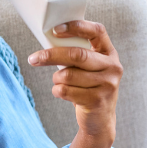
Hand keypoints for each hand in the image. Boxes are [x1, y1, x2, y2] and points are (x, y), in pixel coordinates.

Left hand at [28, 20, 121, 141]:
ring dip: (56, 79)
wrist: (100, 120)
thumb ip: (77, 54)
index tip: (55, 29)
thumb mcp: (89, 68)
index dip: (77, 27)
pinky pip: (66, 91)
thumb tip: (49, 40)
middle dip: (51, 55)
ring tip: (58, 82)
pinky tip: (62, 93)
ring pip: (68, 75)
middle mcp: (112, 67)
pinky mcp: (97, 100)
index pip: (97, 31)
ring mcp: (107, 84)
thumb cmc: (88, 87)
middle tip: (34, 58)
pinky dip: (57, 91)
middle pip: (77, 55)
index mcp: (109, 53)